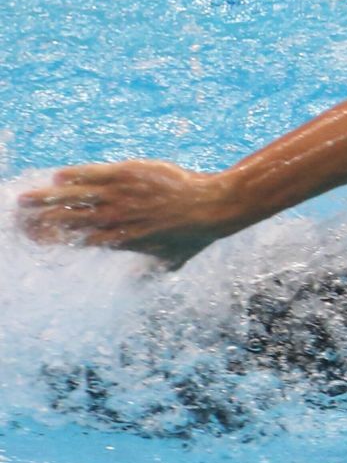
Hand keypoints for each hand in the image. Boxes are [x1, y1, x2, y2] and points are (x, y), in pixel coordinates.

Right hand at [18, 160, 237, 266]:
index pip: (75, 240)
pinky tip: (58, 177)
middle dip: (38, 220)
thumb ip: (149, 274)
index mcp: (118, 240)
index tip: (31, 236)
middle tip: (16, 217)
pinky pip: (94, 173)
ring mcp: (120, 195)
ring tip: (23, 199)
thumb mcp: (170, 260)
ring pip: (74, 197)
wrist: (211, 207)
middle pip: (66, 220)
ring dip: (46, 198)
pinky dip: (75, 176)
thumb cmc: (194, 234)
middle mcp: (114, 219)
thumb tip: (134, 289)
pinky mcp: (128, 174)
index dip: (50, 239)